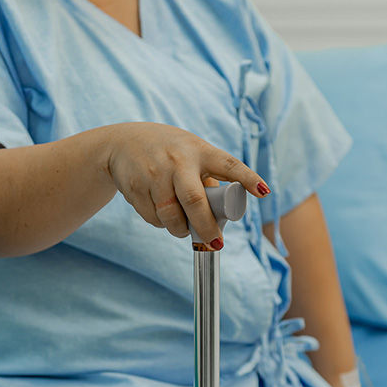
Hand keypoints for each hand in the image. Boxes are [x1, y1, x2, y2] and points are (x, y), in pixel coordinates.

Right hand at [105, 123, 269, 247]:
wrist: (122, 144)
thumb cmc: (170, 154)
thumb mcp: (193, 154)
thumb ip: (209, 178)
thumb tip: (223, 214)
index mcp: (200, 151)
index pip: (228, 165)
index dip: (247, 179)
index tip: (264, 192)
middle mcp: (178, 160)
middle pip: (194, 200)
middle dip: (206, 226)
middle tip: (215, 242)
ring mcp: (154, 173)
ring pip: (171, 216)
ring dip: (180, 229)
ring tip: (184, 228)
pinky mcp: (135, 187)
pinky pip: (153, 218)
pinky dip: (161, 224)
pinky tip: (162, 214)